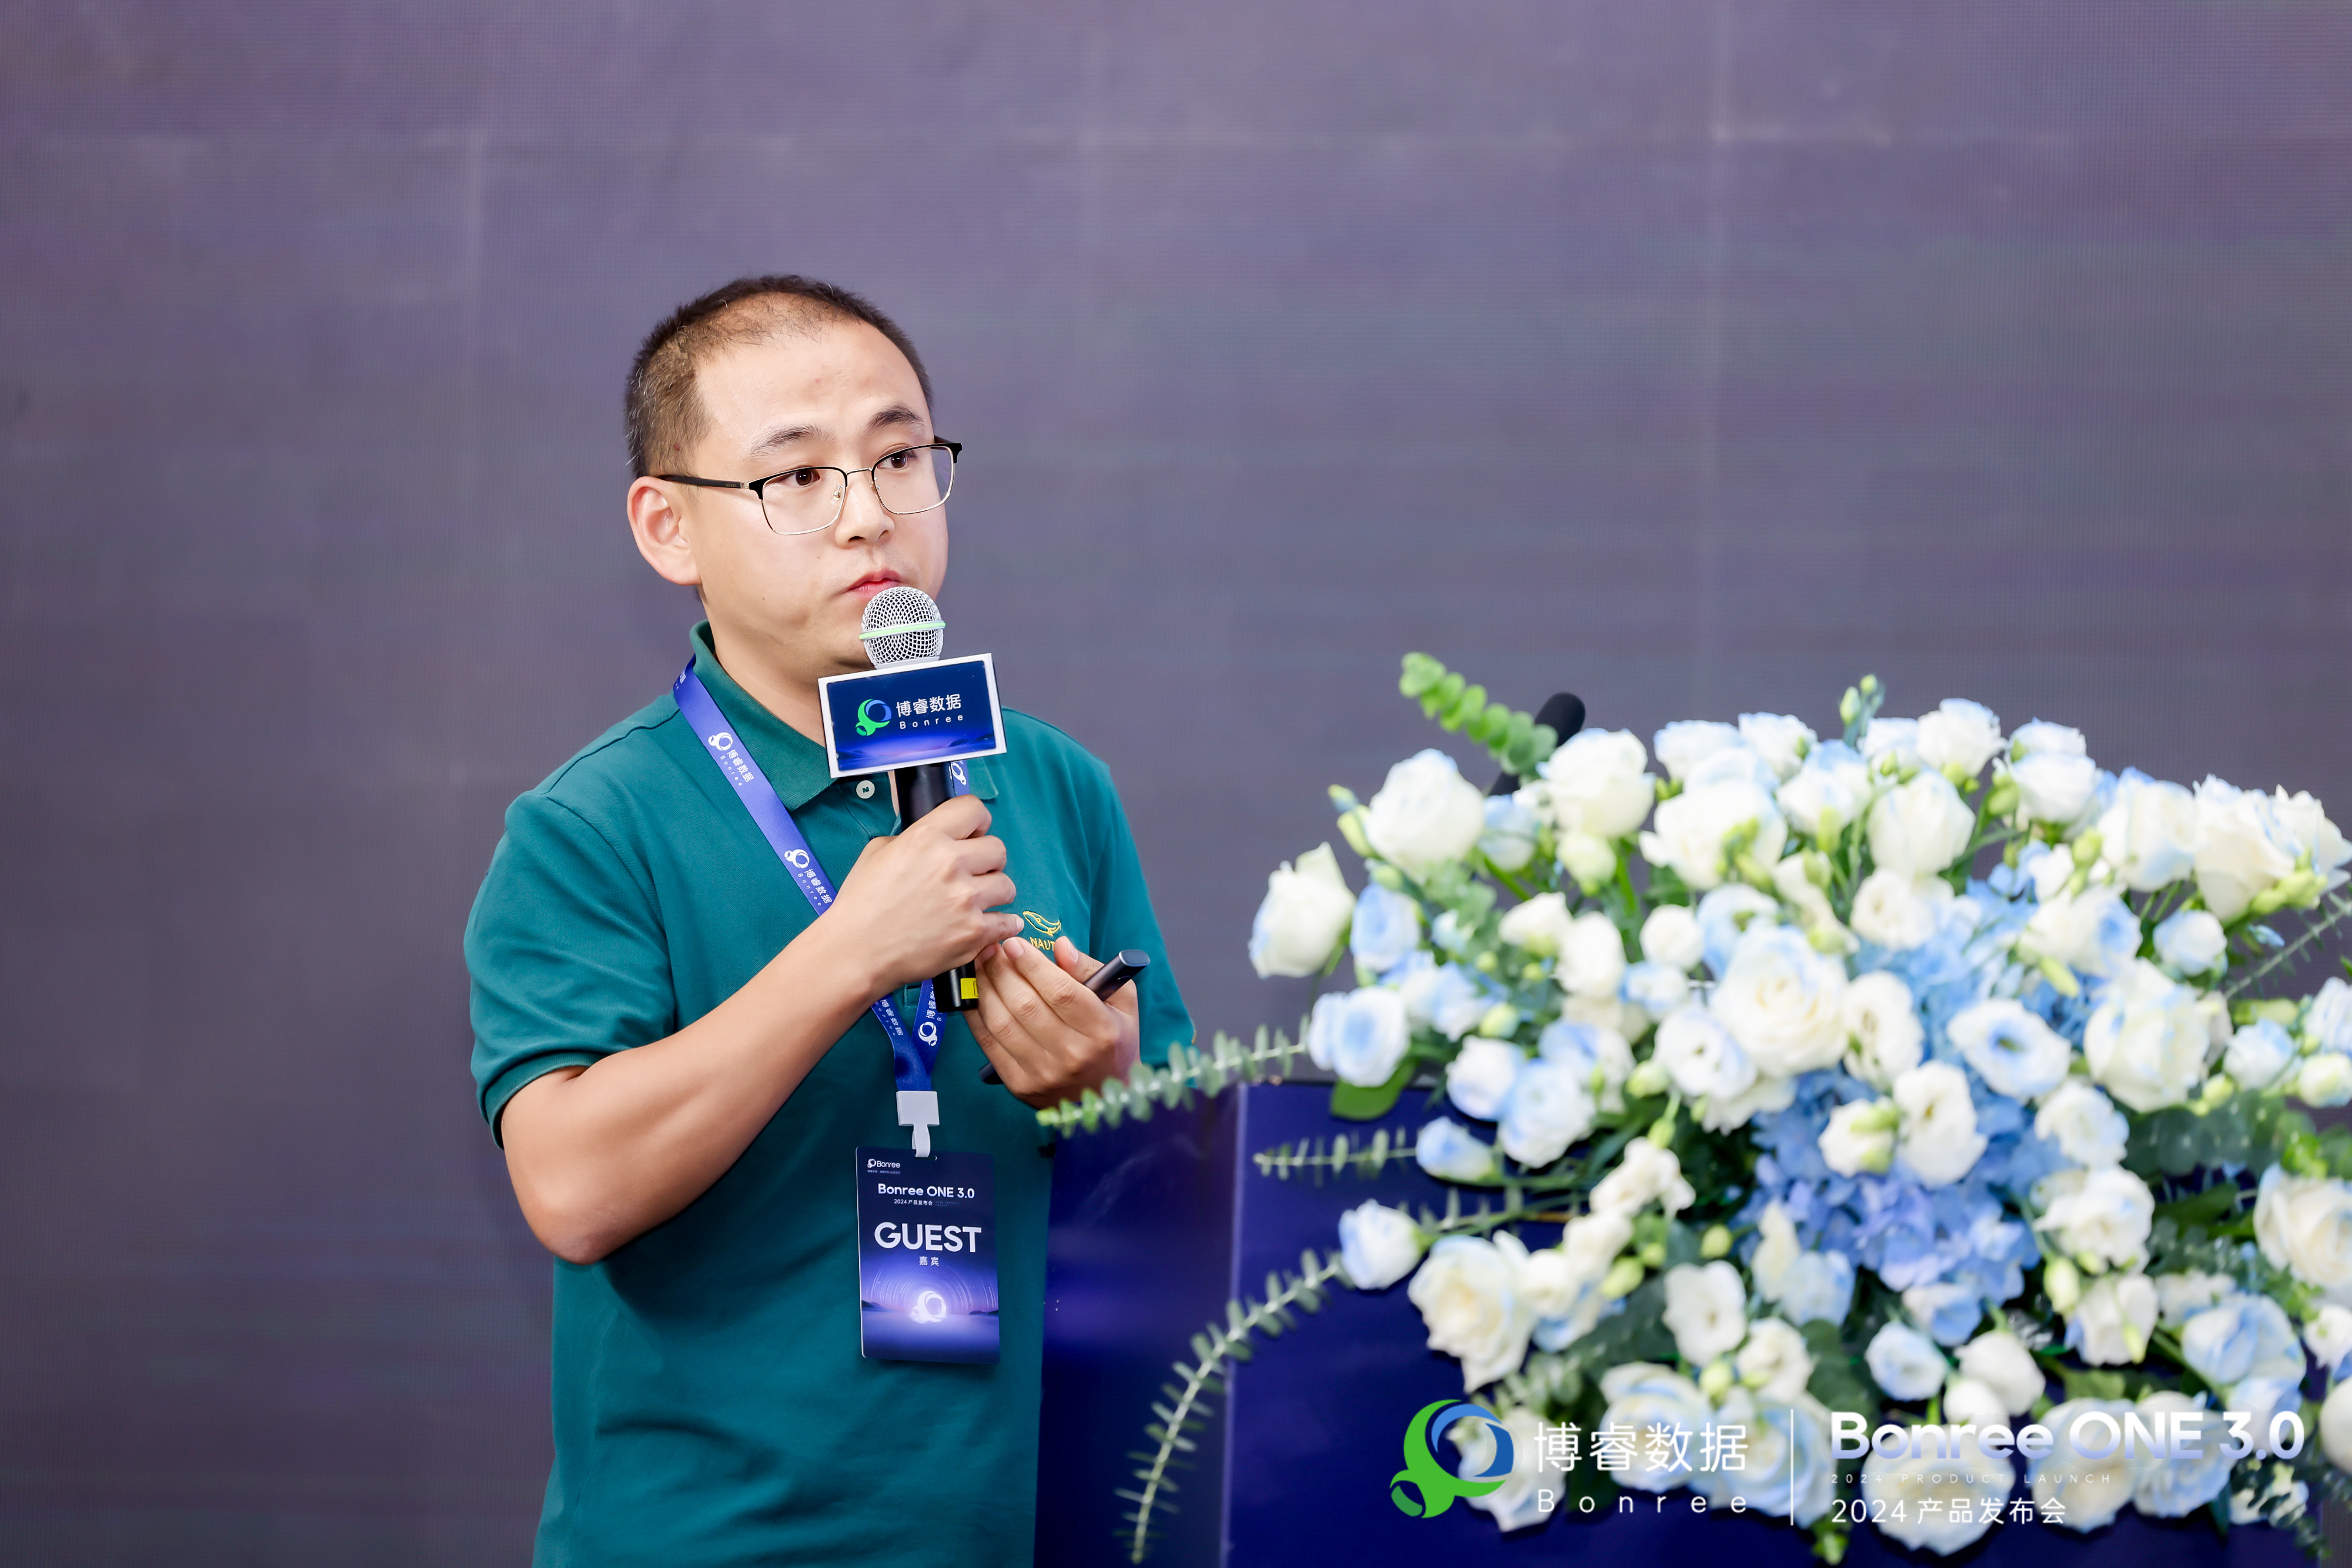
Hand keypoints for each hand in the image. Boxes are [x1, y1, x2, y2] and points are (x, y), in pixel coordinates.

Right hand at [825, 795, 1024, 994]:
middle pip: (998, 848)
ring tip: (975, 902)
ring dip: (993, 893)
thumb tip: (938, 836)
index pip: (974, 809)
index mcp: (926, 838)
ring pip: (1007, 885)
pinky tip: (990, 923)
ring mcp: (966, 900)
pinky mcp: (974, 933)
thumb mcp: (878, 852)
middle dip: (987, 860)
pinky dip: (1002, 924)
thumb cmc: (861, 904)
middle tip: (972, 872)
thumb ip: (914, 838)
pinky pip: (1009, 922)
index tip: (973, 833)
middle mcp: (951, 863)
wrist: (856, 952)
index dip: (976, 822)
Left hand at [969, 936, 1140, 1107]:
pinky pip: (989, 1044)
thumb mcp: (1121, 1002)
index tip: (1014, 943)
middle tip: (990, 949)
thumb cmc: (1113, 1041)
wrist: (1106, 1098)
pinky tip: (974, 995)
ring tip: (979, 966)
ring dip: (985, 989)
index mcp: (1101, 1031)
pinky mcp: (1020, 1085)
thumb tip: (1061, 946)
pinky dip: (976, 1016)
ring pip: (1003, 1023)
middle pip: (1026, 1005)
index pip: (1060, 992)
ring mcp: (1043, 1074)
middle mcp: (1072, 1055)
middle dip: (1002, 970)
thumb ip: (1091, 970)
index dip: (1032, 964)